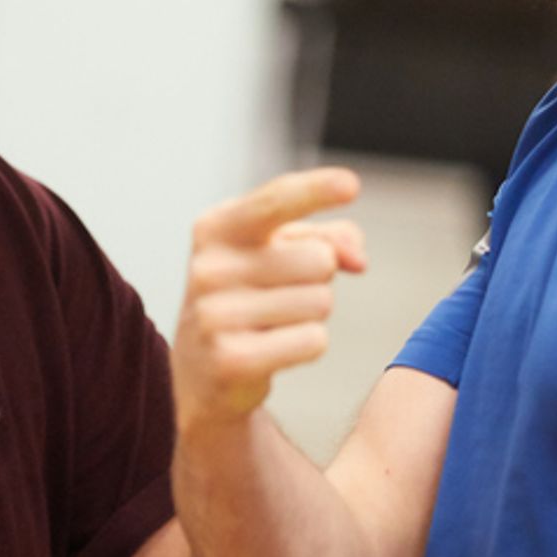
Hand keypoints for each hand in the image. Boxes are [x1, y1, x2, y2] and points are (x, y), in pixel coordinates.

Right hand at [173, 168, 364, 436]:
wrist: (199, 371)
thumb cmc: (248, 297)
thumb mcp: (278, 253)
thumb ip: (326, 238)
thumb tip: (357, 258)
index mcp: (217, 228)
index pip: (275, 200)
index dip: (316, 190)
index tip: (351, 185)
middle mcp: (210, 266)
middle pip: (320, 259)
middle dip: (318, 279)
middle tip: (281, 296)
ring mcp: (215, 314)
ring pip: (320, 301)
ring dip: (312, 315)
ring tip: (274, 323)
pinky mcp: (231, 360)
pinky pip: (313, 341)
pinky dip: (308, 345)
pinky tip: (274, 349)